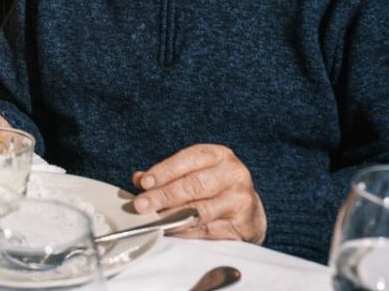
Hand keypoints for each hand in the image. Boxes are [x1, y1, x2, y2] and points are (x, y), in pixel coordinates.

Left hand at [132, 144, 266, 243]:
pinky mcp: (243, 225)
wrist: (250, 212)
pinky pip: (207, 231)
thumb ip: (166, 175)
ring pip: (200, 210)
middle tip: (141, 205)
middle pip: (193, 185)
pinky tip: (171, 231)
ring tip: (153, 220)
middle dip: (163, 196)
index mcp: (219, 155)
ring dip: (172, 217)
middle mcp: (234, 174)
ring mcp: (241, 200)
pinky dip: (185, 232)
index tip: (144, 182)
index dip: (164, 171)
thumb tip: (138, 179)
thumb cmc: (214, 188)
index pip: (188, 160)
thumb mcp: (194, 172)